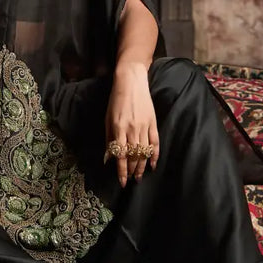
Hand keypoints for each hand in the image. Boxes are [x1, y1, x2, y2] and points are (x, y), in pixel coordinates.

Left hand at [104, 61, 158, 186]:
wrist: (131, 81)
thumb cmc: (116, 99)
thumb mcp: (107, 118)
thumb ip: (108, 138)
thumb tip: (108, 157)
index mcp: (118, 128)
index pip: (121, 155)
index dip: (122, 171)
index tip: (122, 182)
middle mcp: (132, 129)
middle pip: (133, 156)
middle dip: (132, 170)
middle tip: (132, 180)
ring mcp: (144, 126)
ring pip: (144, 152)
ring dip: (142, 166)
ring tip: (140, 176)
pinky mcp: (153, 123)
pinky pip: (156, 143)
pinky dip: (155, 155)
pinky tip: (153, 165)